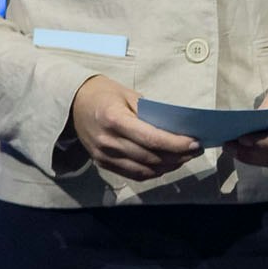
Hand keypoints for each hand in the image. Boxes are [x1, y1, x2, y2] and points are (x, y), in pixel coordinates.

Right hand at [69, 75, 200, 179]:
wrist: (72, 103)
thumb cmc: (104, 94)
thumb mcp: (129, 95)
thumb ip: (151, 113)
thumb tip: (178, 129)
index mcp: (115, 120)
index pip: (152, 139)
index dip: (176, 144)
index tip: (195, 143)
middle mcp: (108, 141)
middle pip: (150, 157)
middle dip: (178, 156)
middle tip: (195, 151)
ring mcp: (103, 155)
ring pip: (144, 170)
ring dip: (168, 167)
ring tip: (184, 158)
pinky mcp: (102, 163)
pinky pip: (133, 174)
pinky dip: (153, 173)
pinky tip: (166, 165)